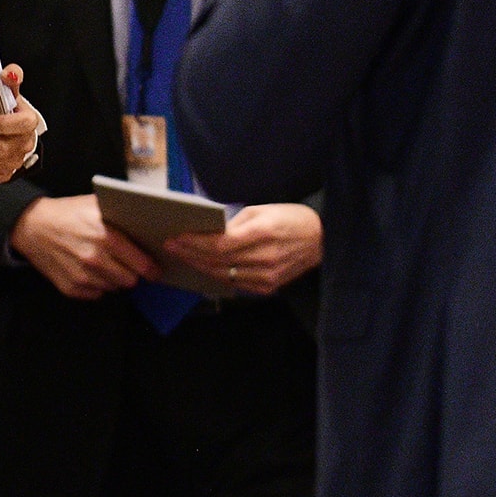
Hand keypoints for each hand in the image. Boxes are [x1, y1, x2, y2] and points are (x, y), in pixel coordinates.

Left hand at [0, 66, 40, 186]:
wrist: (2, 129)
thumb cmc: (4, 110)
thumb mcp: (8, 91)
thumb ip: (11, 78)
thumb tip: (10, 73)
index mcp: (28, 123)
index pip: (23, 124)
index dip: (3, 124)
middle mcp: (25, 144)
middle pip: (2, 147)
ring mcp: (14, 161)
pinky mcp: (3, 174)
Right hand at [10, 193, 156, 299]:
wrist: (32, 226)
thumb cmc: (68, 213)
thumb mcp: (96, 205)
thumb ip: (122, 216)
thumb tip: (150, 226)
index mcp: (106, 237)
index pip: (142, 265)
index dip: (152, 269)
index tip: (156, 270)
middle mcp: (95, 259)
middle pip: (131, 281)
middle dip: (134, 274)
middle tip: (130, 266)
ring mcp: (82, 276)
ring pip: (114, 288)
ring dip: (115, 279)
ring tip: (107, 264)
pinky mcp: (70, 288)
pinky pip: (97, 294)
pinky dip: (98, 285)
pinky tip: (91, 270)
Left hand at [158, 202, 321, 297]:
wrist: (322, 239)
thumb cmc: (292, 218)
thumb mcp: (263, 209)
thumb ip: (235, 221)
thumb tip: (209, 230)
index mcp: (263, 233)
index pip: (219, 244)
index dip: (194, 243)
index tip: (176, 238)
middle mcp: (265, 257)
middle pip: (217, 260)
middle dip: (190, 253)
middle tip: (172, 247)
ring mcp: (267, 275)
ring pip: (223, 275)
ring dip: (200, 266)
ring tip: (184, 257)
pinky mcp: (269, 287)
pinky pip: (236, 283)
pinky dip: (217, 275)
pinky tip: (206, 267)